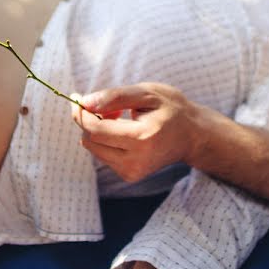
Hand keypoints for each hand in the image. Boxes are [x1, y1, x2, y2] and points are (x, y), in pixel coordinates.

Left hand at [71, 82, 201, 182]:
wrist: (192, 135)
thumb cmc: (171, 109)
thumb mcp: (146, 93)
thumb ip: (114, 97)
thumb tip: (84, 102)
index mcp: (143, 138)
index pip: (97, 130)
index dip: (82, 113)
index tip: (76, 98)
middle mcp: (137, 160)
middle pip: (91, 141)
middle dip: (89, 120)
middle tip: (106, 105)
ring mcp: (133, 172)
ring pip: (94, 149)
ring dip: (97, 130)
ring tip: (119, 117)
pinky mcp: (130, 176)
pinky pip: (103, 155)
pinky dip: (105, 140)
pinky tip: (123, 131)